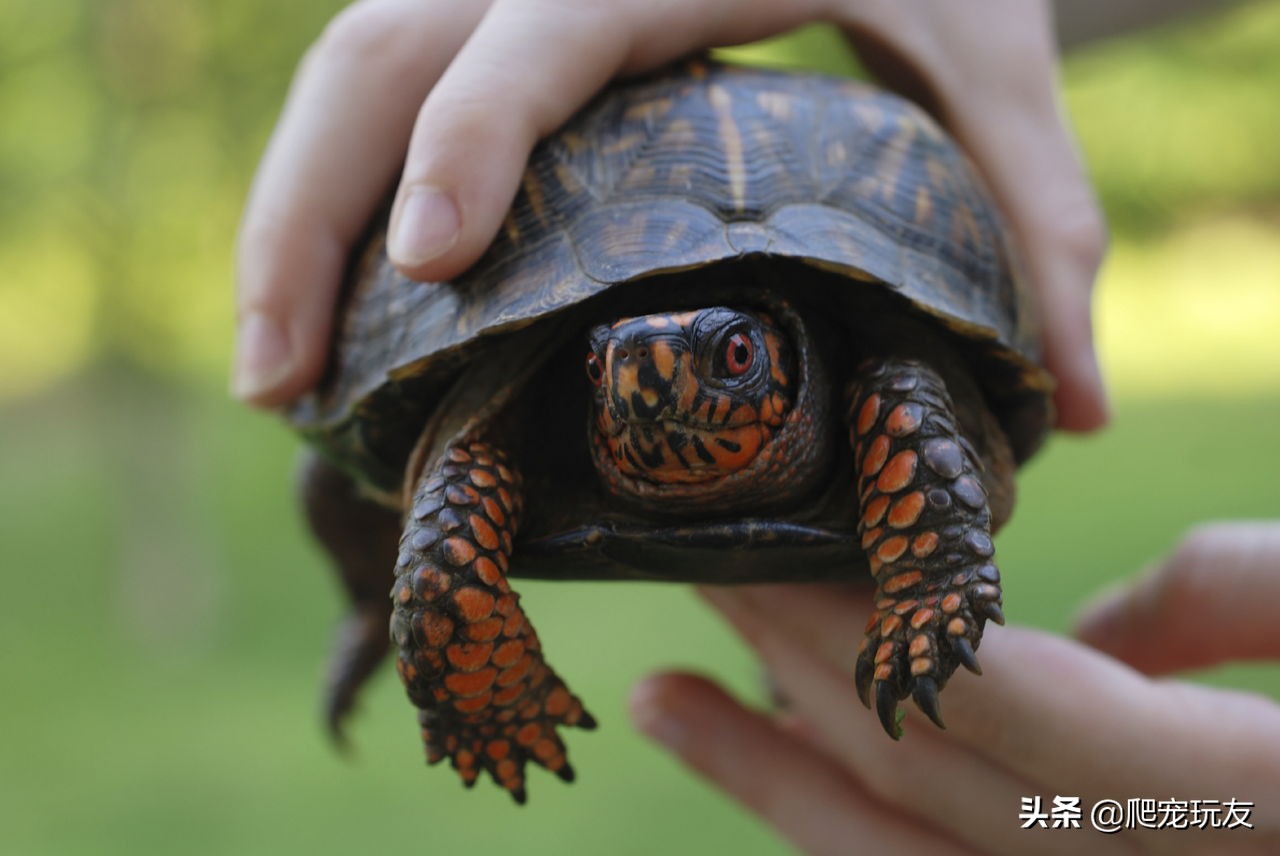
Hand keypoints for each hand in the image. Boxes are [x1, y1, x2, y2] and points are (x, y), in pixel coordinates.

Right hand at [233, 0, 1106, 428]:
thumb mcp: (993, 60)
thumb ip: (1041, 219)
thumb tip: (1074, 411)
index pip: (539, 30)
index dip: (472, 136)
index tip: (420, 269)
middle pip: (380, 51)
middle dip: (305, 216)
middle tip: (282, 386)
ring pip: (344, 65)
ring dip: (283, 217)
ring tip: (274, 376)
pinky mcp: (486, 4)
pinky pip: (371, 79)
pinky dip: (320, 189)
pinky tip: (320, 297)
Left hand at [630, 522, 1279, 853]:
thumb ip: (1236, 603)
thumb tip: (1079, 629)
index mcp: (1239, 802)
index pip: (991, 691)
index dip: (867, 603)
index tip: (772, 520)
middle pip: (915, 764)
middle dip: (786, 656)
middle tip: (682, 561)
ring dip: (769, 770)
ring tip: (662, 693)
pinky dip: (841, 831)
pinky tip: (773, 777)